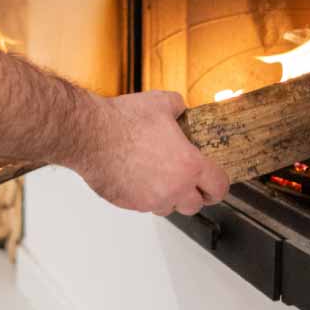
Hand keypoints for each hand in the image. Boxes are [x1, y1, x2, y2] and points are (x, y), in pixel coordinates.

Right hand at [66, 90, 229, 216]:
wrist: (91, 134)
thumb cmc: (123, 120)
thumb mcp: (162, 102)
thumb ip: (179, 108)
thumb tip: (181, 109)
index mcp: (189, 165)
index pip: (218, 187)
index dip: (218, 185)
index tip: (214, 182)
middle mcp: (174, 188)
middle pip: (195, 205)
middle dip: (193, 194)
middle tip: (187, 181)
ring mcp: (150, 199)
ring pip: (168, 207)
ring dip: (168, 196)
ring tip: (158, 177)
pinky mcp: (129, 204)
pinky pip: (143, 205)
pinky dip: (143, 195)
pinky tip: (135, 176)